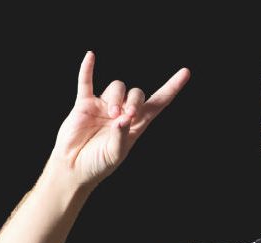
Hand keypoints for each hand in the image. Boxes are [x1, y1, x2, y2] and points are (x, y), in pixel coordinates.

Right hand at [48, 50, 190, 187]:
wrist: (75, 167)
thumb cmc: (98, 164)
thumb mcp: (115, 155)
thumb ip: (121, 137)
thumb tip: (123, 118)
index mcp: (136, 126)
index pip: (158, 103)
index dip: (172, 88)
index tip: (186, 73)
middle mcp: (122, 113)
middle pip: (137, 93)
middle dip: (135, 101)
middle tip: (127, 115)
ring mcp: (103, 107)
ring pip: (117, 88)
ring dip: (116, 99)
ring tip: (111, 115)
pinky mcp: (84, 104)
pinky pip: (86, 82)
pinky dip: (88, 69)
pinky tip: (91, 56)